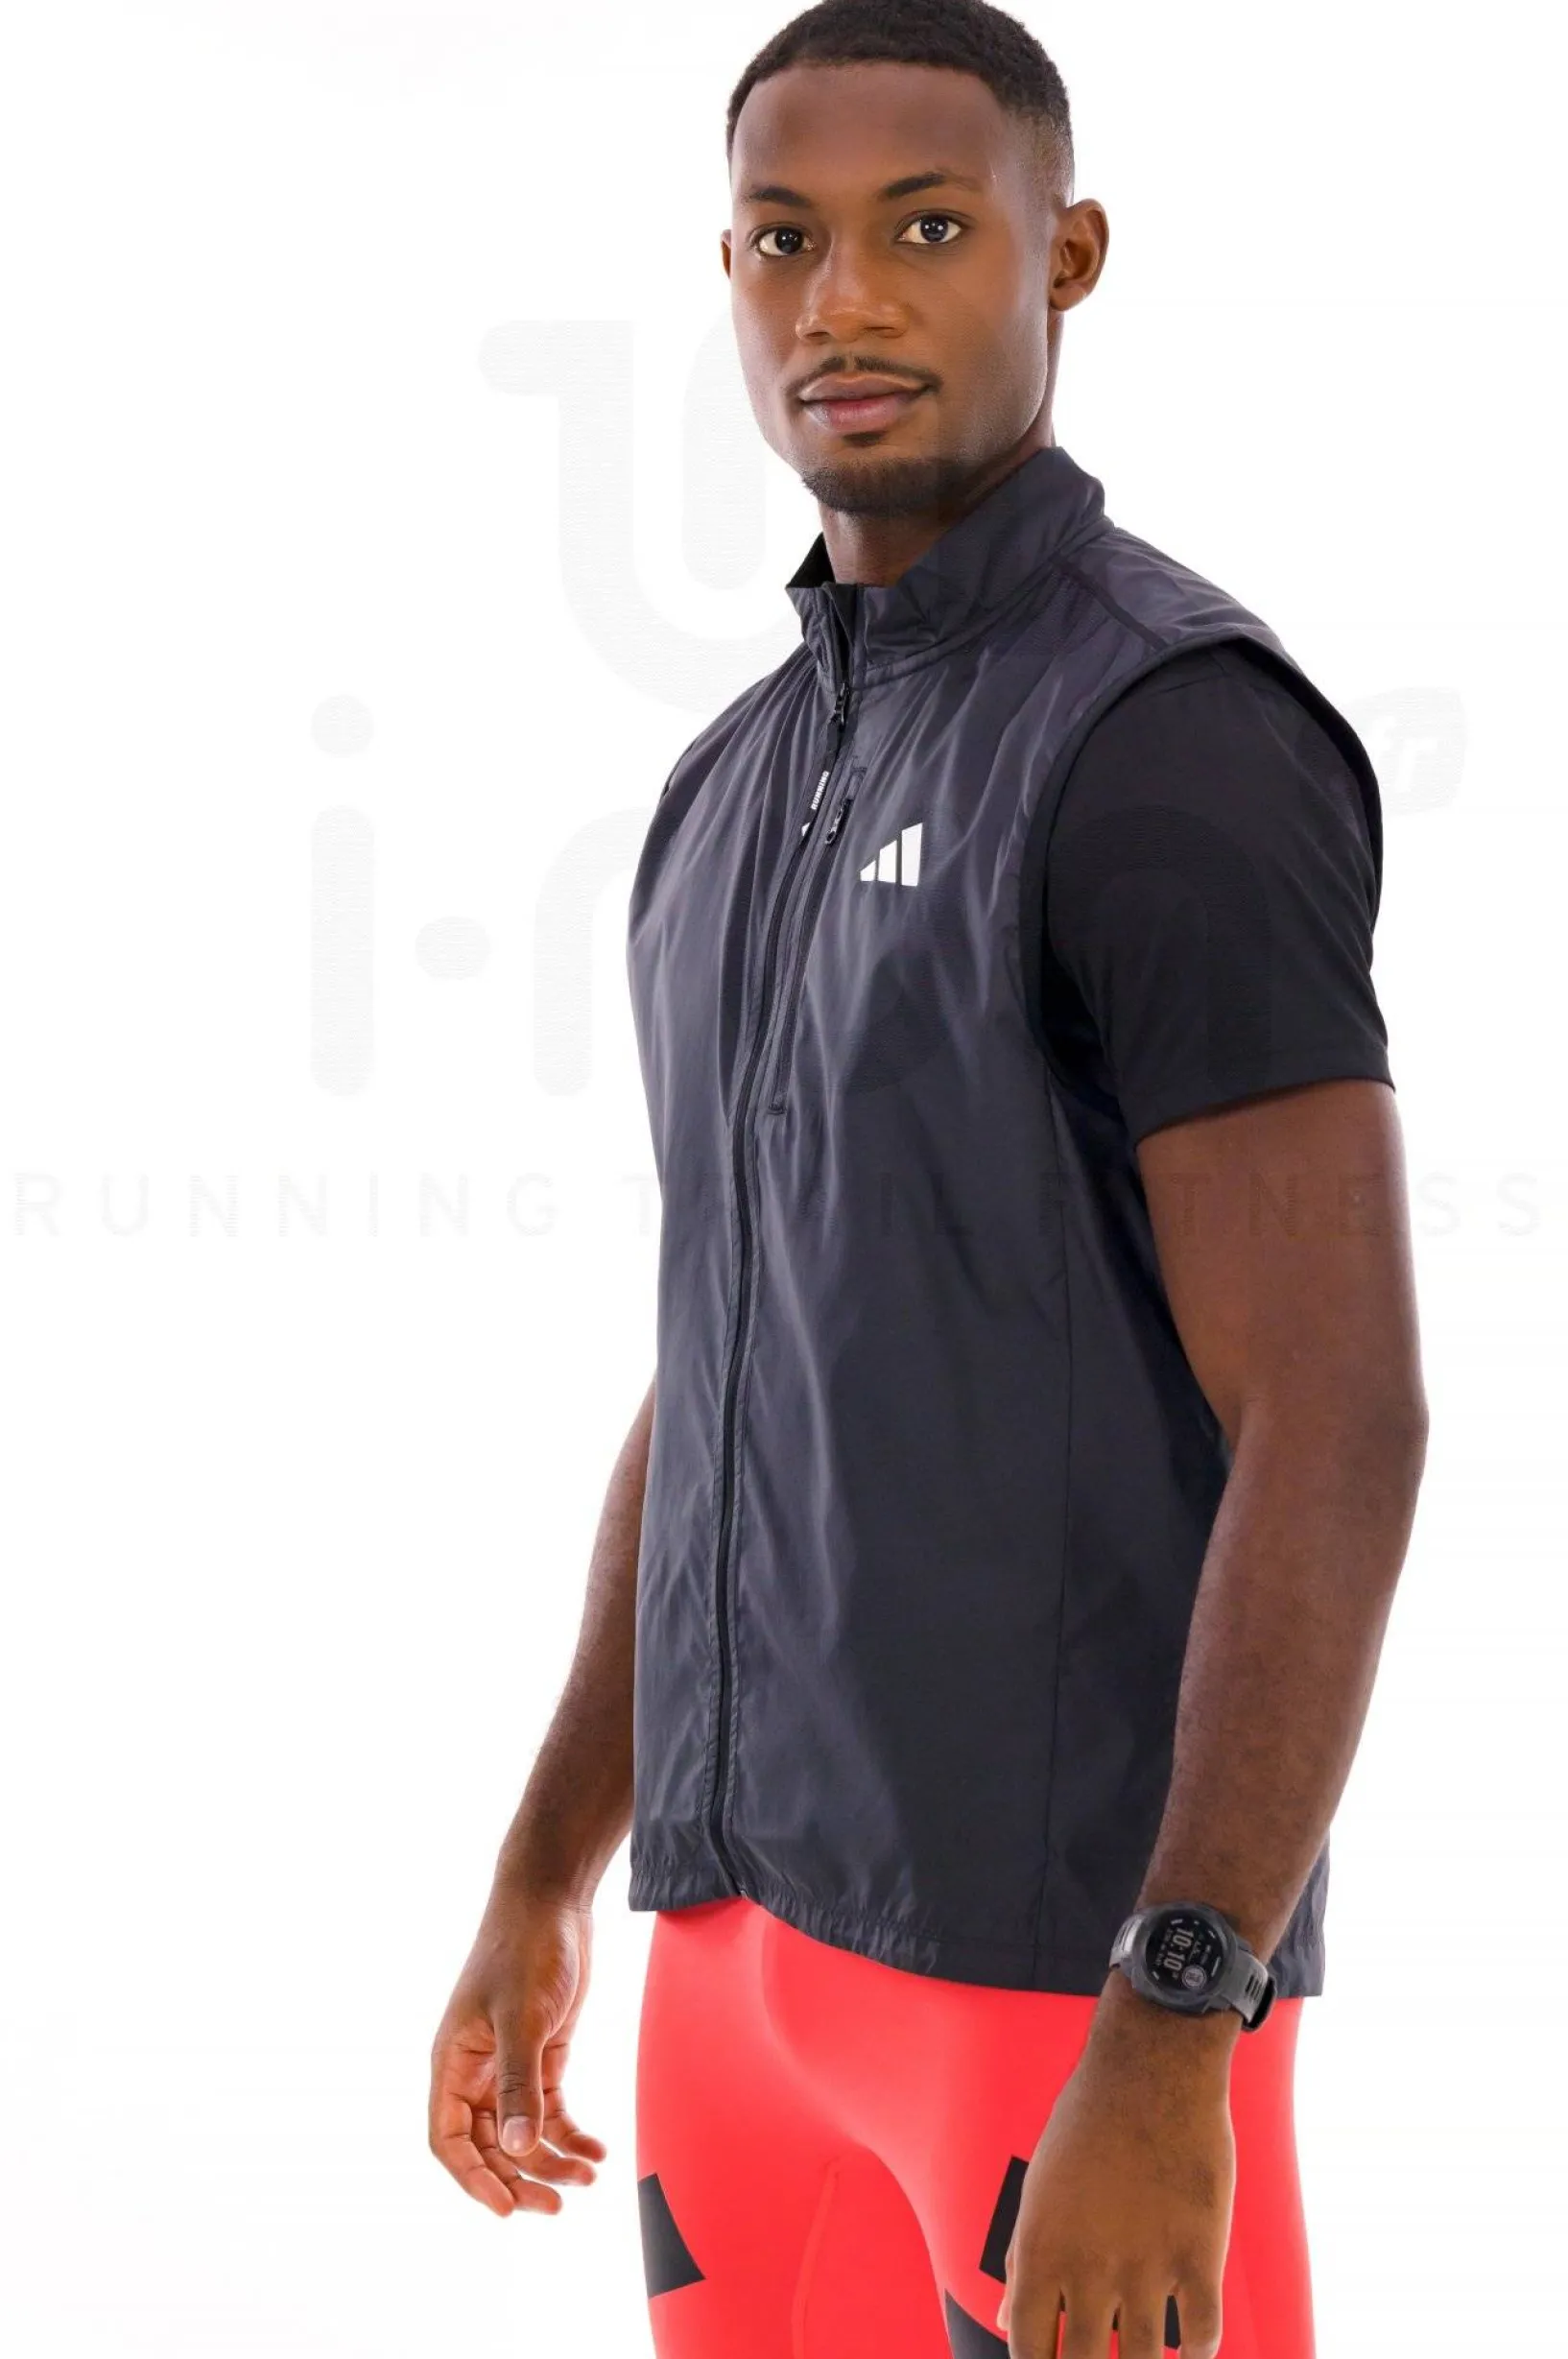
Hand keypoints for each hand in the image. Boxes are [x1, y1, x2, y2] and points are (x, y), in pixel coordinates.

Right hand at [428, 1886, 608, 2216]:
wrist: (554, 1900)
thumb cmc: (526, 1949)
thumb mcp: (521, 2018)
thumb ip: (518, 2084)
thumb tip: (516, 2147)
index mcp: (452, 2062)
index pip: (449, 2138)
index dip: (472, 2178)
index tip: (506, 2208)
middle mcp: (476, 2069)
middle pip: (488, 2144)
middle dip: (518, 2178)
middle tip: (555, 2206)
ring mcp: (509, 2063)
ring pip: (521, 2131)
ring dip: (550, 2160)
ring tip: (588, 2177)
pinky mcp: (541, 2053)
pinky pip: (549, 2108)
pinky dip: (570, 2133)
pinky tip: (596, 2149)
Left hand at [994, 2004, 1235, 2356]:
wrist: (1151, 2067)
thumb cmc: (1087, 2124)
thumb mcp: (1039, 2188)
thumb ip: (1021, 2259)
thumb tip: (1004, 2324)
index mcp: (1039, 2248)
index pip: (1027, 2348)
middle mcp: (1088, 2266)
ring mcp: (1147, 2264)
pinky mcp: (1200, 2253)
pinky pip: (1203, 2334)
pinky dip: (1199, 2354)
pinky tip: (1192, 2353)